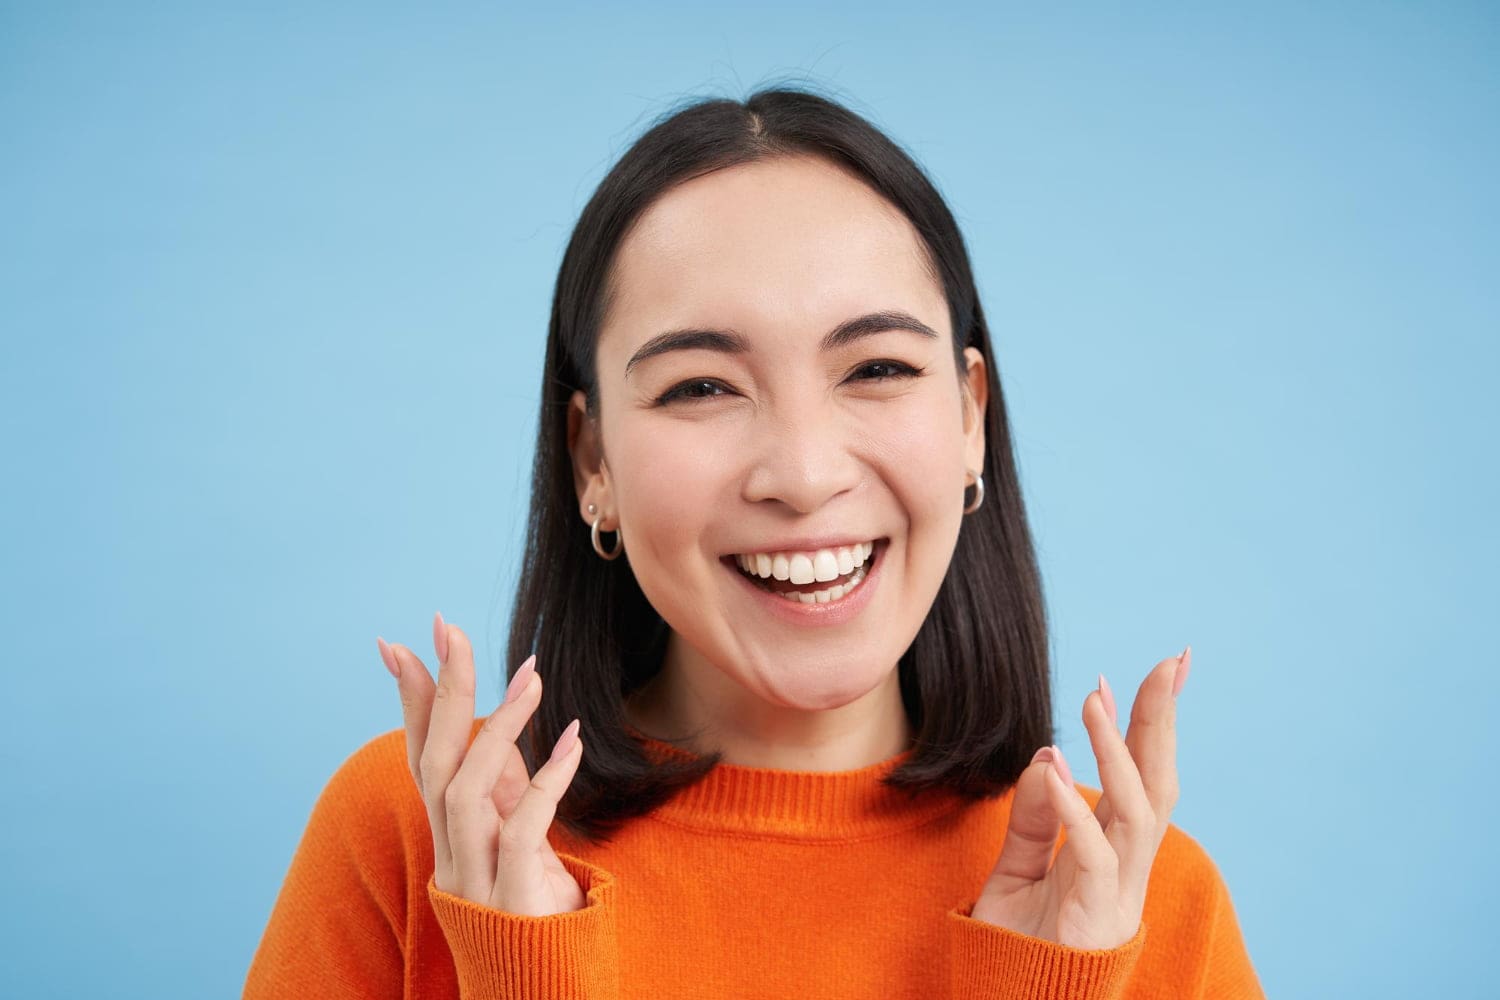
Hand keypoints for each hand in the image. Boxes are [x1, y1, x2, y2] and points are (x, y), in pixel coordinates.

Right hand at [376, 612, 586, 915]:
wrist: (546, 985)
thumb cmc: (533, 908)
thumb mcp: (517, 837)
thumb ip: (504, 787)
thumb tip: (496, 725)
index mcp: (449, 834)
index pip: (420, 756)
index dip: (409, 702)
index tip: (398, 643)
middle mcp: (451, 851)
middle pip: (433, 761)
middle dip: (440, 692)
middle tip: (449, 628)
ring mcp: (476, 876)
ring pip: (465, 790)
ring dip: (497, 727)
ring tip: (532, 675)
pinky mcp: (511, 898)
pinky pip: (523, 828)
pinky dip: (546, 779)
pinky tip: (572, 738)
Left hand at [970, 647, 1190, 948]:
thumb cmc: (1020, 946)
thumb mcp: (1018, 868)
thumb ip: (1034, 816)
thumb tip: (1049, 754)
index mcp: (1116, 850)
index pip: (1143, 775)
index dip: (1150, 724)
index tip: (1153, 670)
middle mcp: (1129, 865)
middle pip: (1159, 782)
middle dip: (1163, 721)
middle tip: (1169, 662)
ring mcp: (1118, 891)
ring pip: (1137, 810)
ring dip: (1117, 752)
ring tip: (1093, 698)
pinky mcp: (1094, 915)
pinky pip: (1094, 855)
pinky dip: (1076, 810)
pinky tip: (1058, 768)